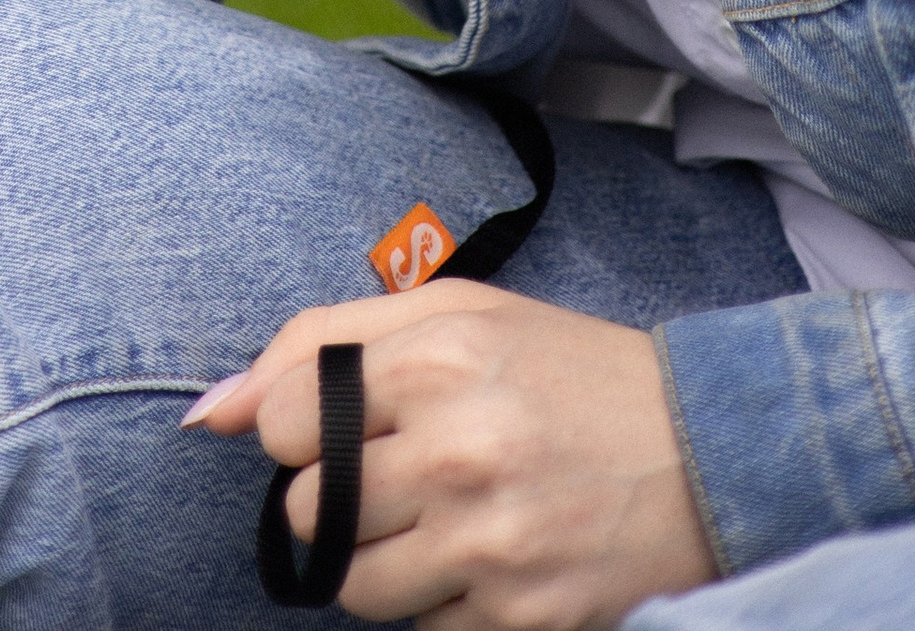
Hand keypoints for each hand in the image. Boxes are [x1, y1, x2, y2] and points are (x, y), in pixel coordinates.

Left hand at [185, 282, 714, 628]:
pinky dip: (441, 601)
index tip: (346, 427)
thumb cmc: (564, 371)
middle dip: (340, 498)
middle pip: (310, 511)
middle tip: (401, 475)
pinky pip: (423, 630)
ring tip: (439, 518)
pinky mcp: (521, 618)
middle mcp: (456, 450)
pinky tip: (488, 555)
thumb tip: (207, 412)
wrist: (707, 451)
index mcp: (435, 357)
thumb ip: (320, 343)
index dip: (303, 429)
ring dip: (380, 560)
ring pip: (355, 586)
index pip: (284, 421)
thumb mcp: (452, 314)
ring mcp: (490, 544)